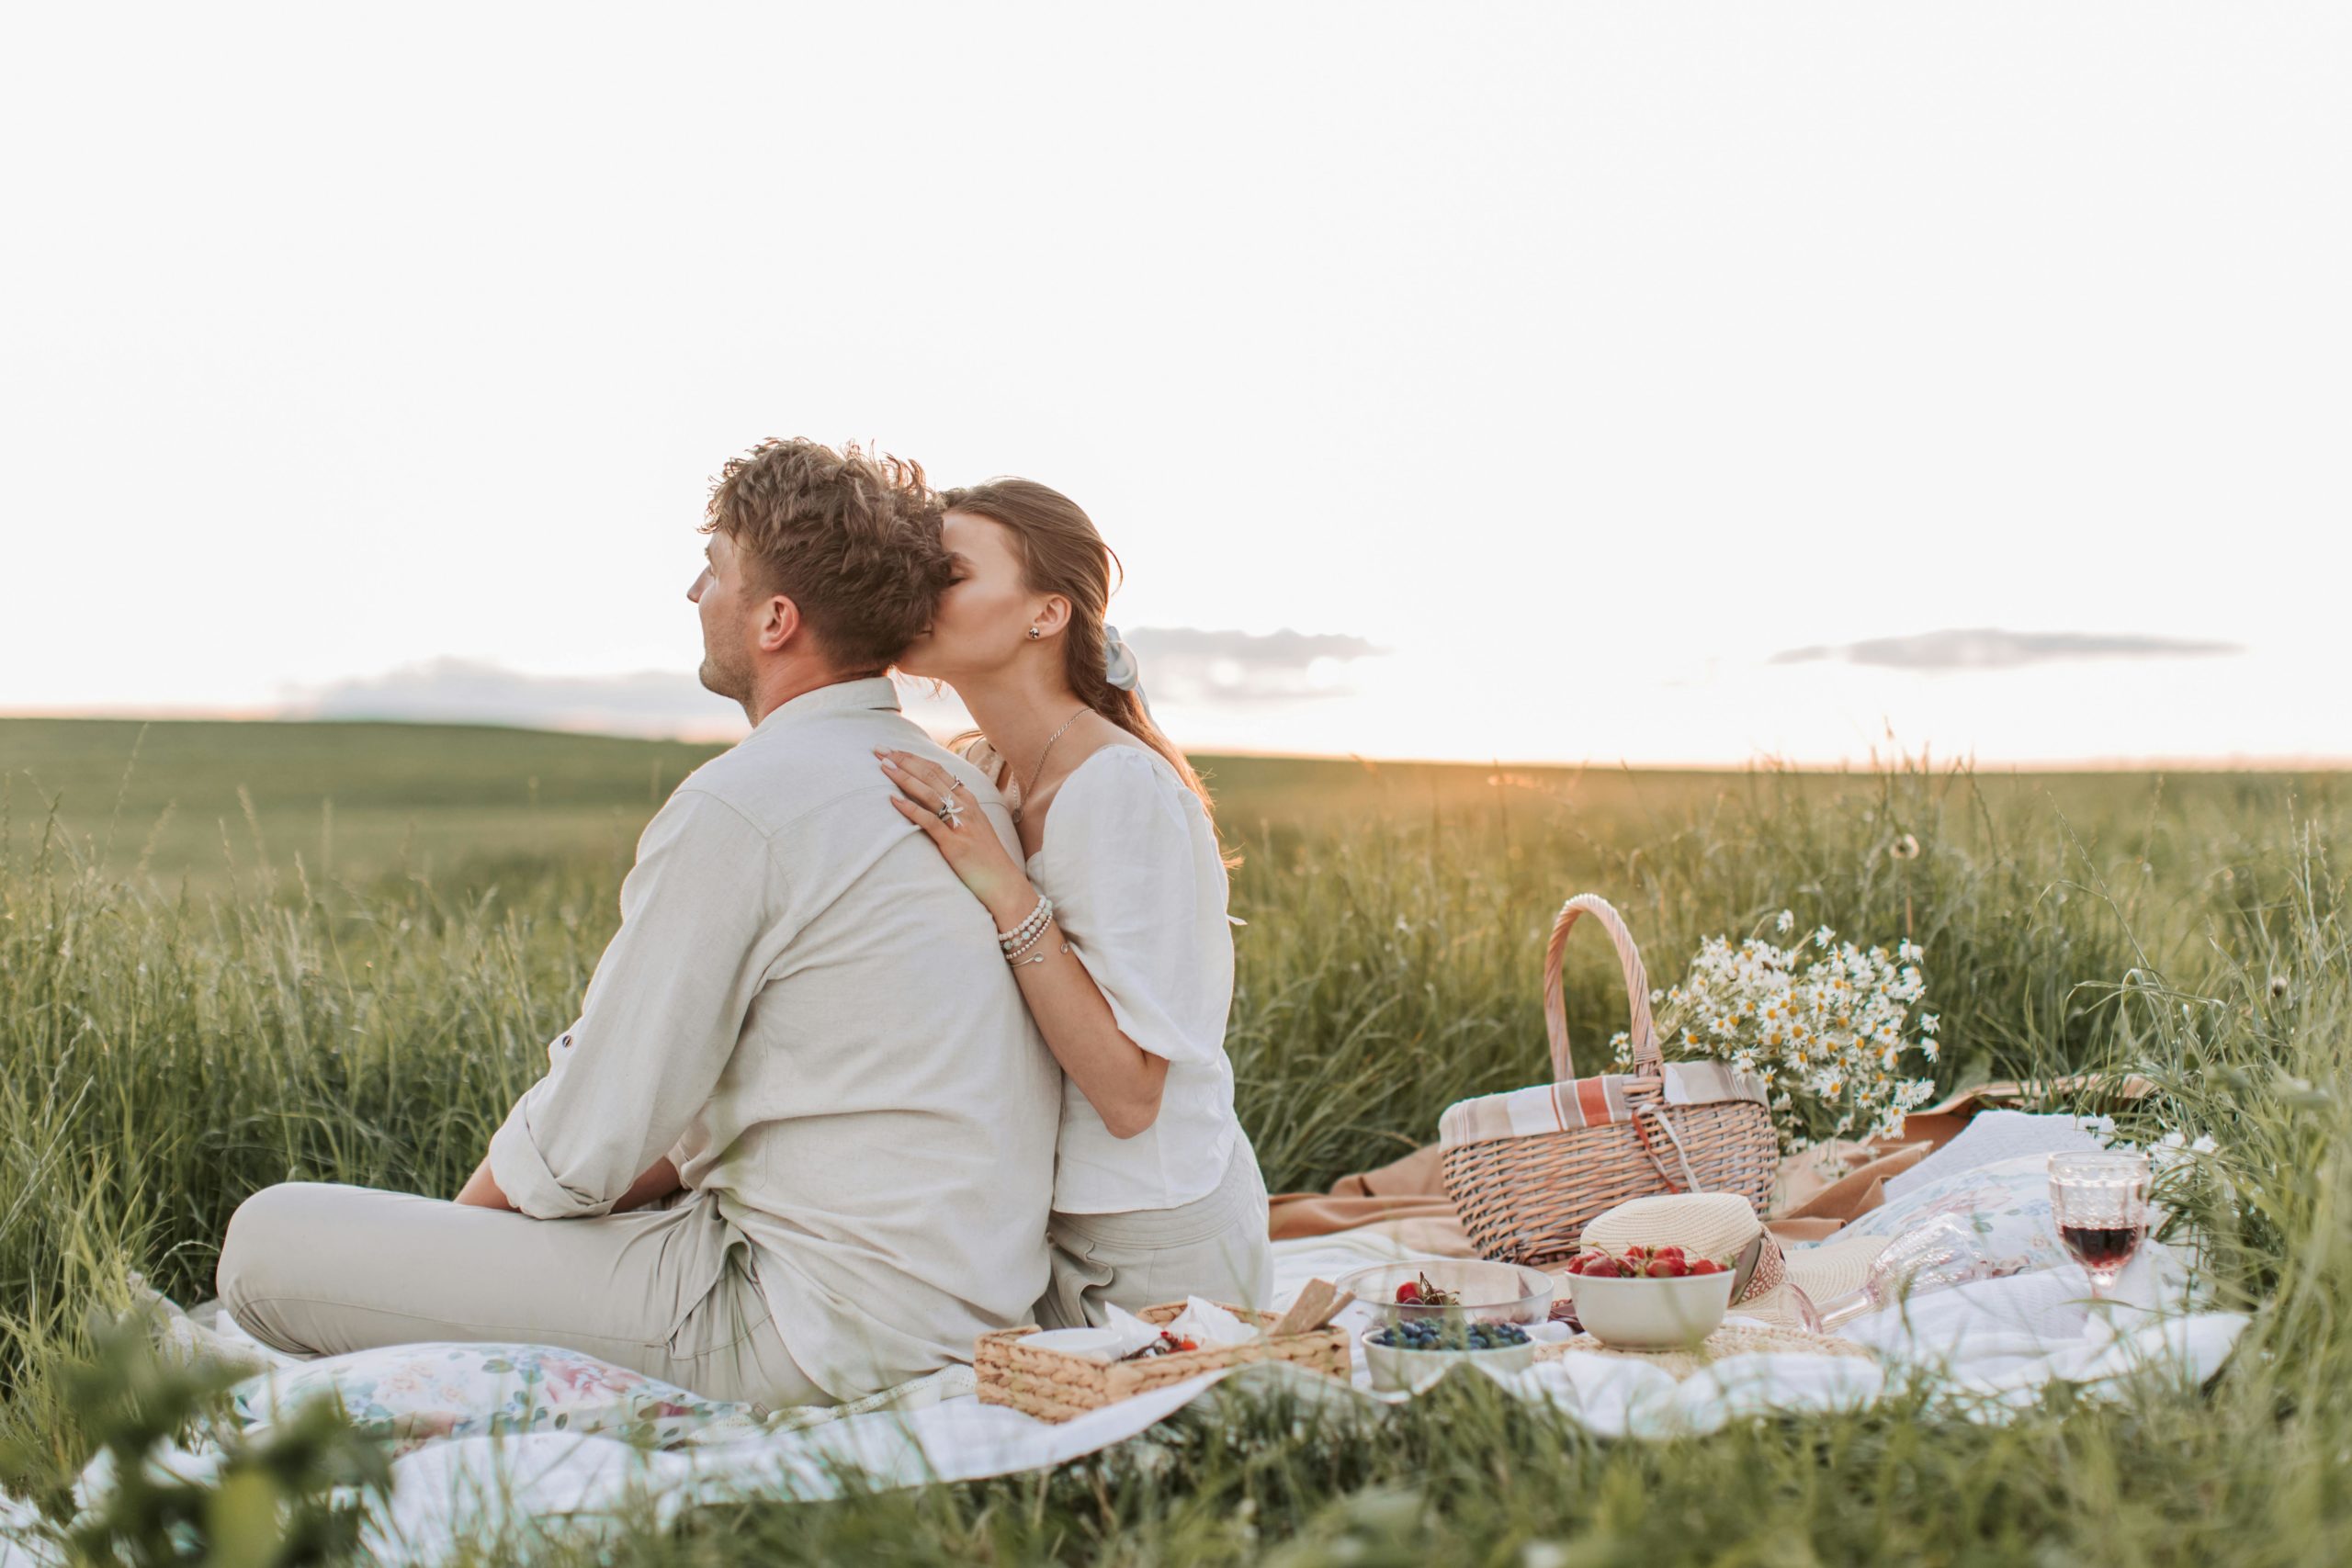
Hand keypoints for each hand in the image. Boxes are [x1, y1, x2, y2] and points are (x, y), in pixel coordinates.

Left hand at [877, 749, 1031, 919]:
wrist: (1004, 883)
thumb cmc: (986, 857)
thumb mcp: (973, 826)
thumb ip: (956, 810)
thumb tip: (933, 799)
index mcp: (969, 800)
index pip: (938, 771)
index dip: (914, 758)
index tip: (893, 750)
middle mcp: (966, 807)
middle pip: (931, 776)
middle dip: (904, 760)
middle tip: (879, 749)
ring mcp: (961, 824)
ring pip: (929, 793)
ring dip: (904, 777)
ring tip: (883, 766)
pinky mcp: (954, 844)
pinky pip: (930, 821)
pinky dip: (911, 808)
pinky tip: (893, 800)